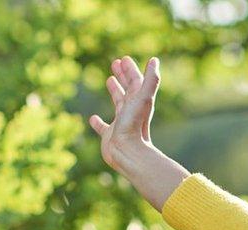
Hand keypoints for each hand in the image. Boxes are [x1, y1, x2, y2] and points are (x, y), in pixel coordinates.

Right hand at [88, 55, 160, 171]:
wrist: (128, 153)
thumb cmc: (135, 125)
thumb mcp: (143, 98)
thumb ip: (151, 80)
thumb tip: (154, 59)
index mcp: (139, 103)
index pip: (136, 82)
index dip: (130, 70)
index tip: (123, 59)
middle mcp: (131, 112)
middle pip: (128, 90)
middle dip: (123, 76)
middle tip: (115, 62)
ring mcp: (120, 123)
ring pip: (118, 104)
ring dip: (115, 91)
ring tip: (109, 80)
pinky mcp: (110, 136)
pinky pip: (103, 127)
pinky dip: (98, 122)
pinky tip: (93, 118)